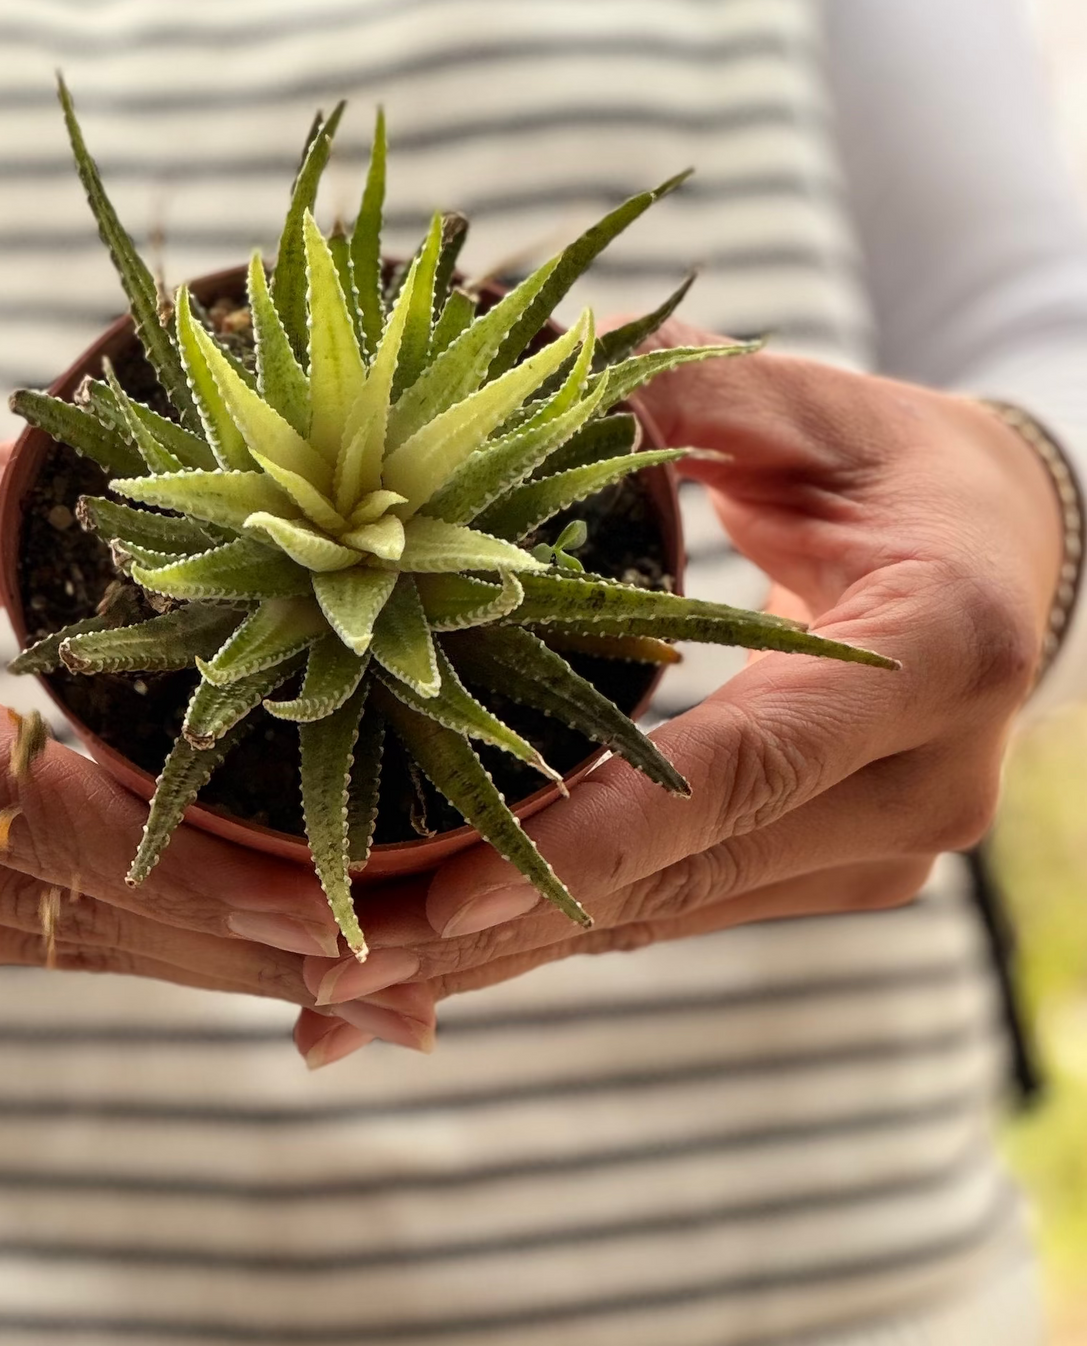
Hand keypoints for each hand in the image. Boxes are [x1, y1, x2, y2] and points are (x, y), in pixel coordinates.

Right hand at [0, 447, 332, 1002]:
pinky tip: (236, 950)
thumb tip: (235, 535)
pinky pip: (15, 948)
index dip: (160, 850)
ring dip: (200, 959)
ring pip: (44, 944)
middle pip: (43, 894)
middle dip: (223, 935)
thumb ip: (59, 521)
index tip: (304, 891)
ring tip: (348, 979)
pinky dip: (132, 944)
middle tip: (382, 967)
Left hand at [291, 326, 1064, 1065]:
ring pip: (663, 915)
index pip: (740, 769)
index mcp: (936, 654)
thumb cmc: (911, 469)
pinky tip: (448, 960)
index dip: (591, 837)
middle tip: (333, 969)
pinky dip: (558, 926)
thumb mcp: (813, 410)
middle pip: (678, 879)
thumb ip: (682, 401)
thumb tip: (527, 365)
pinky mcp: (832, 869)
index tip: (446, 896)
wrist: (1016, 562)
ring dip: (507, 952)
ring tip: (351, 986)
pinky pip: (675, 906)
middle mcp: (916, 786)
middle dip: (499, 927)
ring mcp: (877, 849)